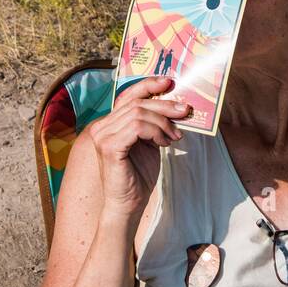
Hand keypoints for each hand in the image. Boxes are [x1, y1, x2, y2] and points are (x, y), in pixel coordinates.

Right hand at [85, 75, 189, 219]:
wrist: (127, 204)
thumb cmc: (138, 176)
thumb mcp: (149, 143)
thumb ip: (154, 124)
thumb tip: (176, 106)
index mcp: (110, 123)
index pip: (128, 95)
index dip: (148, 85)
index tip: (168, 82)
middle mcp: (102, 126)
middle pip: (137, 103)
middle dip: (165, 105)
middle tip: (185, 111)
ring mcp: (102, 136)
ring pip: (139, 114)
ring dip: (163, 122)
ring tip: (174, 136)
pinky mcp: (109, 147)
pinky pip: (137, 127)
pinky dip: (156, 132)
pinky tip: (164, 143)